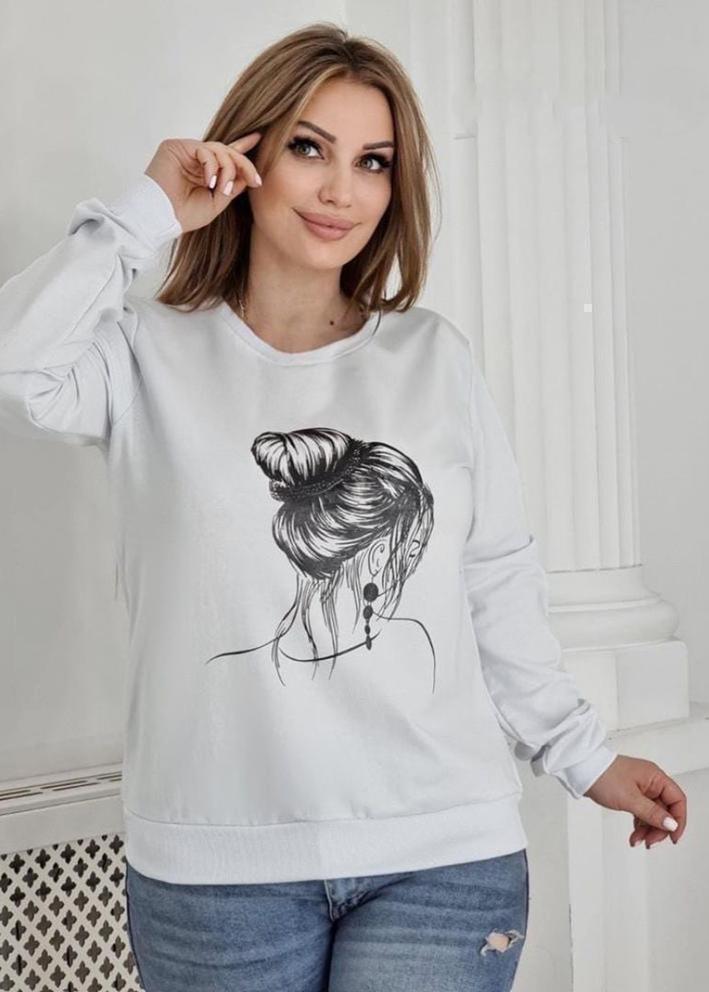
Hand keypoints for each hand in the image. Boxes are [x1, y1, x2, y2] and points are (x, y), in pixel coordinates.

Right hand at [144, 133, 262, 233]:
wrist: (161, 217)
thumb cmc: (183, 215)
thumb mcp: (216, 203)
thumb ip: (231, 188)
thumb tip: (247, 175)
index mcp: (204, 172)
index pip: (226, 155)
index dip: (243, 147)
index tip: (259, 137)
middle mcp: (196, 159)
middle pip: (227, 152)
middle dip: (244, 165)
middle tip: (255, 181)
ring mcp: (186, 151)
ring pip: (219, 150)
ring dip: (228, 169)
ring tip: (222, 189)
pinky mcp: (176, 146)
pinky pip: (205, 150)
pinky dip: (212, 166)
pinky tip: (208, 181)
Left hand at [584, 754, 686, 847]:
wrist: (582, 770)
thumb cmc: (603, 776)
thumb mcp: (630, 799)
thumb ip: (652, 813)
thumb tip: (671, 824)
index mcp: (655, 777)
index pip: (677, 800)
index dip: (678, 820)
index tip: (672, 837)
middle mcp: (650, 781)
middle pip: (666, 810)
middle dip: (659, 828)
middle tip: (650, 841)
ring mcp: (640, 788)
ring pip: (653, 814)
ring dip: (648, 830)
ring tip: (638, 841)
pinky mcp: (630, 794)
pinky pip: (642, 812)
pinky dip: (640, 825)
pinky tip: (634, 835)